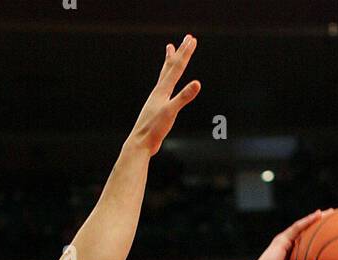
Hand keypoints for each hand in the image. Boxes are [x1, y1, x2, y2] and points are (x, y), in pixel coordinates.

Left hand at [129, 34, 199, 155]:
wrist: (140, 143)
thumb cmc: (154, 129)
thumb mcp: (171, 112)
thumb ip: (184, 97)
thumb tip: (197, 83)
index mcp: (162, 90)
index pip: (177, 67)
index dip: (185, 53)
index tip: (192, 40)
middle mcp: (158, 91)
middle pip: (170, 66)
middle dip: (180, 52)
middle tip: (187, 38)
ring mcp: (157, 99)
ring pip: (165, 75)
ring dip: (169, 61)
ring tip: (170, 49)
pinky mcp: (157, 108)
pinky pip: (164, 87)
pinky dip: (167, 79)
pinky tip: (167, 82)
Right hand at [250, 211, 328, 259]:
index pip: (313, 249)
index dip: (326, 244)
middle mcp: (292, 250)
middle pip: (312, 236)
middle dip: (326, 228)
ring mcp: (286, 243)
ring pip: (306, 227)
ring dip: (320, 220)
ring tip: (334, 213)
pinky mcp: (281, 240)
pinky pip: (298, 227)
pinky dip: (309, 220)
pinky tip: (320, 214)